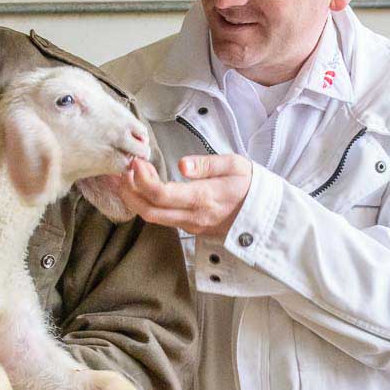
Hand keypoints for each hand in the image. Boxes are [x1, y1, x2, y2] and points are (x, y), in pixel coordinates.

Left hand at [118, 155, 252, 238]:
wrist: (266, 213)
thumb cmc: (250, 185)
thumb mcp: (235, 165)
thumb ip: (207, 164)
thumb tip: (183, 164)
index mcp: (203, 198)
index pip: (162, 194)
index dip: (142, 180)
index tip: (136, 162)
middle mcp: (193, 216)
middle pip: (149, 211)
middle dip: (129, 191)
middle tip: (123, 170)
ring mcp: (190, 224)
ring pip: (153, 218)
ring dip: (134, 198)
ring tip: (128, 177)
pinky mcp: (189, 227)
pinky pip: (161, 219)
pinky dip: (145, 204)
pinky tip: (141, 188)